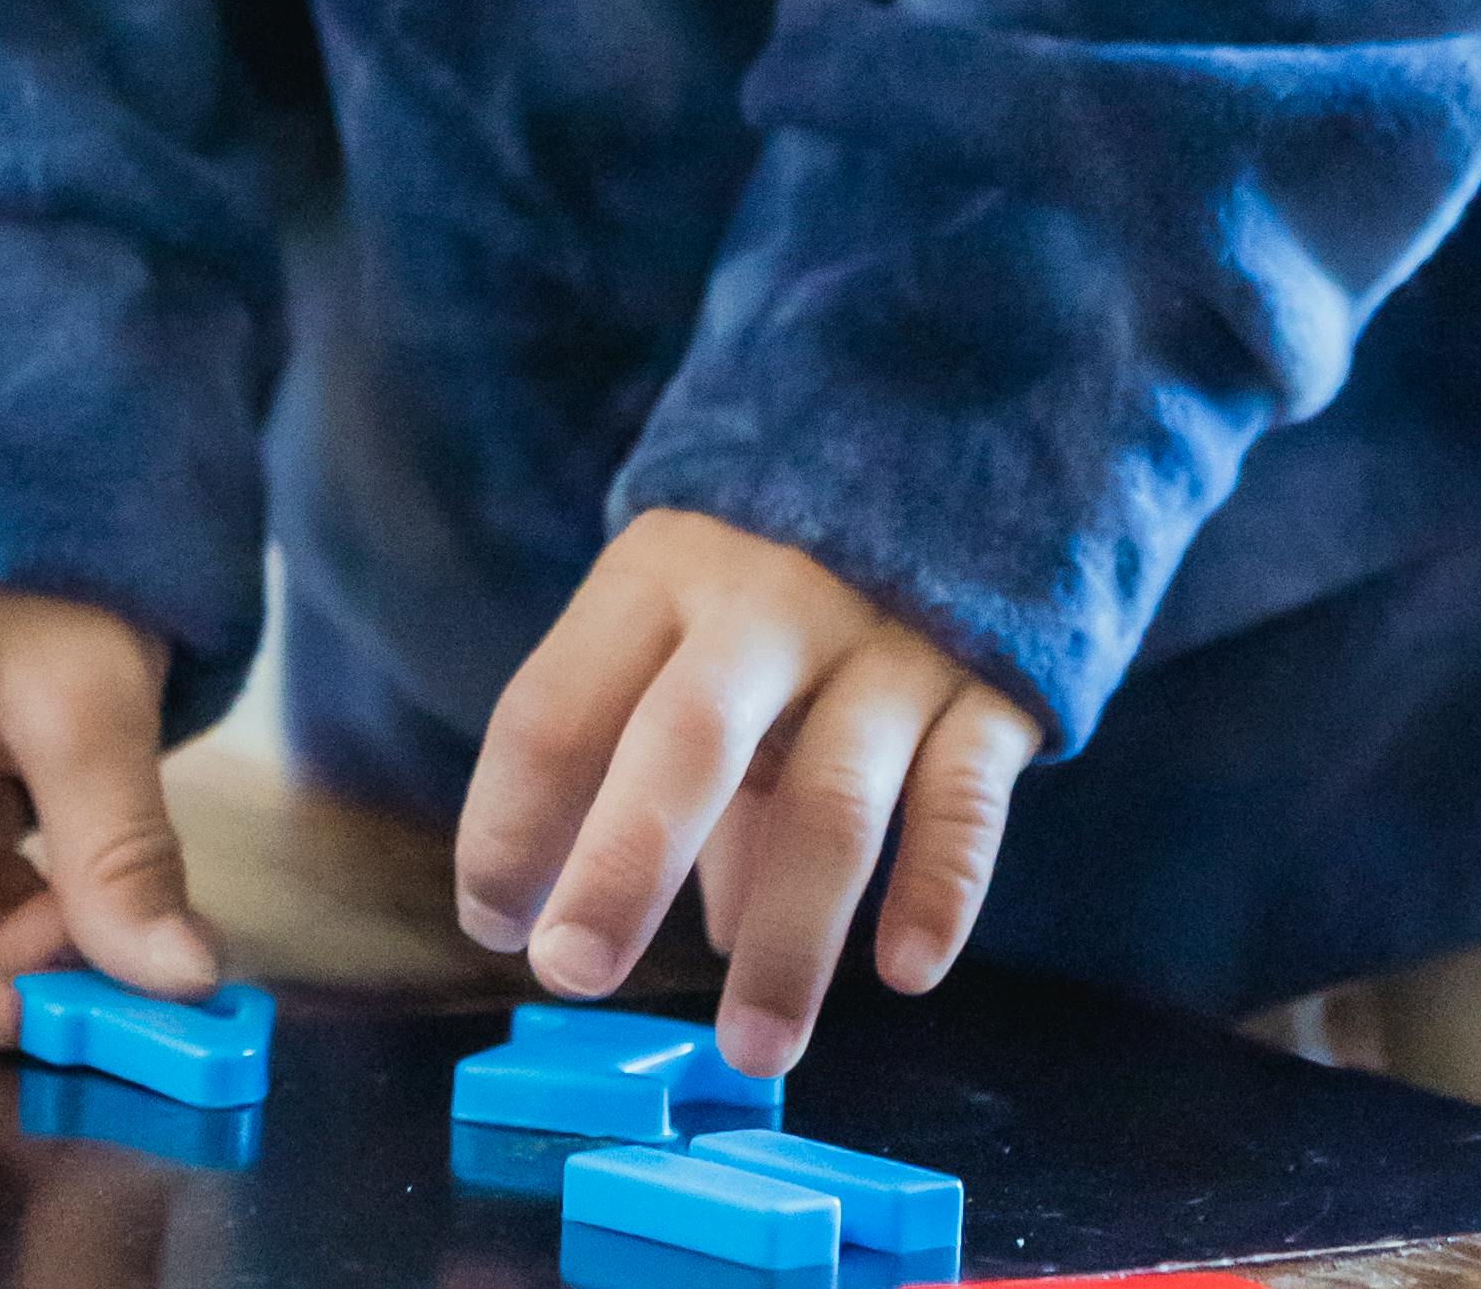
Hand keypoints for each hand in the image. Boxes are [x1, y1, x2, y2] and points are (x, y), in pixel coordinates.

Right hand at [0, 585, 217, 1055]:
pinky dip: (21, 922)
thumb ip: (119, 847)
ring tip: (111, 912)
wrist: (18, 451)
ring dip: (16, 954)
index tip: (34, 1016)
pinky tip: (92, 900)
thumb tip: (178, 986)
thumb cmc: (21, 541)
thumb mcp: (81, 690)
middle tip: (107, 968)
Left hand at [454, 510, 1039, 1079]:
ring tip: (752, 1051)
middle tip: (571, 975)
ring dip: (788, 936)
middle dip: (623, 862)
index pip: (559, 700)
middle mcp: (767, 604)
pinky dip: (938, 890)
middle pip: (685, 739)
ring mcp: (885, 643)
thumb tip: (691, 930)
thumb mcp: (696, 625)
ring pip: (830, 802)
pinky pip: (962, 800)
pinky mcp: (988, 685)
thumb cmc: (779, 575)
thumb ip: (675, 773)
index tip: (491, 922)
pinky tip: (903, 971)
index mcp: (662, 576)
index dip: (511, 818)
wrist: (954, 430)